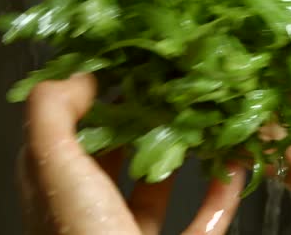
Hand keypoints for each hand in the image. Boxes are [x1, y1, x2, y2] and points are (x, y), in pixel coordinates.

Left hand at [16, 74, 243, 234]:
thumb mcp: (58, 170)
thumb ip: (54, 117)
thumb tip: (78, 76)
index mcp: (60, 193)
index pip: (65, 137)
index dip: (89, 103)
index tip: (121, 72)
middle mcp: (95, 215)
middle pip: (117, 159)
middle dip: (142, 123)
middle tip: (169, 90)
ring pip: (162, 188)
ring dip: (186, 155)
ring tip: (205, 121)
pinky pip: (206, 218)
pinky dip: (223, 191)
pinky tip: (236, 166)